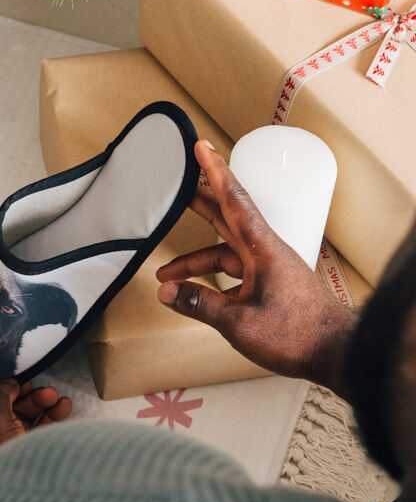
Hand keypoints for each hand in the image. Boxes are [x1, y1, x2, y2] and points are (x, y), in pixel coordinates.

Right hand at [156, 140, 357, 397]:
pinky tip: (194, 295)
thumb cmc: (297, 334)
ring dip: (194, 259)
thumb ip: (199, 303)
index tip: (202, 147)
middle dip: (199, 199)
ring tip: (166, 273)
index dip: (215, 172)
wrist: (336, 354)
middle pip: (225, 215)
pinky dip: (209, 279)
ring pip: (223, 250)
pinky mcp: (267, 284)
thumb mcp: (239, 322)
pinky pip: (230, 272)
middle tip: (177, 183)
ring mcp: (266, 267)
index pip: (233, 199)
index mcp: (261, 248)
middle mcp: (263, 251)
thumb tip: (166, 292)